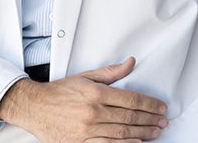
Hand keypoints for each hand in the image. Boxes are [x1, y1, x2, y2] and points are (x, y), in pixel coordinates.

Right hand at [0, 57, 168, 141]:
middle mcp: (93, 112)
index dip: (149, 104)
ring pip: (122, 134)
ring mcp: (87, 130)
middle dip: (150, 120)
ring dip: (142, 134)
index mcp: (96, 94)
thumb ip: (111, 72)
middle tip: (163, 121)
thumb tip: (131, 63)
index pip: (131, 99)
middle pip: (130, 117)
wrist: (34, 107)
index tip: (160, 107)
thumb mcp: (85, 77)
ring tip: (155, 132)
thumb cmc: (59, 92)